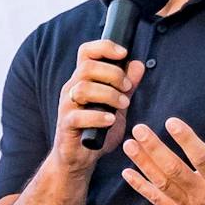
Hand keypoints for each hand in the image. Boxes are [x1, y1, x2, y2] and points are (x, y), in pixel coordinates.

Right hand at [51, 40, 145, 169]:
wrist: (80, 158)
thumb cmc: (97, 129)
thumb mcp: (117, 105)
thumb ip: (126, 86)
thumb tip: (138, 64)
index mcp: (83, 79)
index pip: (86, 52)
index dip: (104, 47)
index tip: (124, 53)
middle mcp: (72, 88)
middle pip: (87, 67)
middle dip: (113, 74)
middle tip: (128, 87)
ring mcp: (67, 106)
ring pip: (83, 88)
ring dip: (108, 94)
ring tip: (123, 105)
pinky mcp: (66, 125)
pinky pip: (78, 116)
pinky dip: (97, 116)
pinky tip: (111, 120)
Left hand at [121, 118, 204, 204]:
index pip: (201, 158)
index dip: (186, 140)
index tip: (171, 122)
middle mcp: (203, 195)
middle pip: (174, 170)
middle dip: (154, 148)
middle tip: (139, 129)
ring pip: (162, 183)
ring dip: (143, 163)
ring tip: (129, 144)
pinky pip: (157, 200)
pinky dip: (141, 187)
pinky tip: (127, 172)